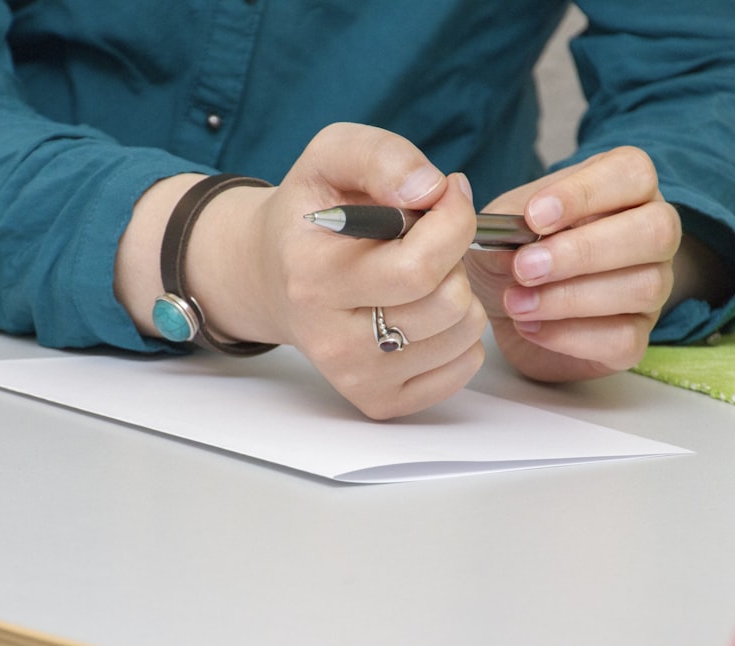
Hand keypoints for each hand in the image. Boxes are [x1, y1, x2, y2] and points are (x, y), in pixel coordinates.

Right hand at [121, 123, 487, 418]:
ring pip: (463, 336)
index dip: (454, 221)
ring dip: (458, 294)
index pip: (420, 266)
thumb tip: (431, 189)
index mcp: (314, 279)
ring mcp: (355, 377)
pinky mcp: (378, 401)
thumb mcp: (331, 157)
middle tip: (428, 241)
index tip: (445, 198)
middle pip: (447, 303)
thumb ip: (381, 156)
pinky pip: (462, 368)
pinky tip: (424, 311)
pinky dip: (459, 334)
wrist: (271, 276)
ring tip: (421, 275)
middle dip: (455, 259)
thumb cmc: (311, 216)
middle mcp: (331, 340)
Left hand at [464, 146, 679, 381]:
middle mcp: (651, 233)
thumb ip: (509, 225)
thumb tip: (517, 238)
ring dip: (569, 298)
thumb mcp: (500, 228)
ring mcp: (653, 286)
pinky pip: (624, 339)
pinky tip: (530, 327)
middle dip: (583, 251)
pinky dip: (571, 336)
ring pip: (643, 287)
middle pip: (656, 230)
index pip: (632, 172)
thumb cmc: (512, 254)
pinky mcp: (637, 337)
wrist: (506, 310)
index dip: (586, 193)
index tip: (533, 216)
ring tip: (515, 303)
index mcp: (622, 188)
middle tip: (524, 268)